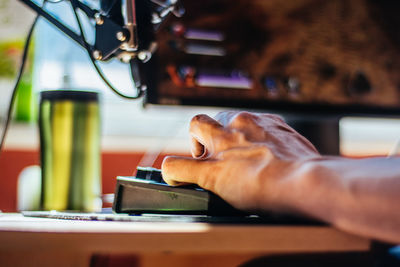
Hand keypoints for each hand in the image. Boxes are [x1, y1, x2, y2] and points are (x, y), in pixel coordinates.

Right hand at [162, 111, 320, 211]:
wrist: (306, 181)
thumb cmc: (262, 184)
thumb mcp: (212, 181)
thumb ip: (184, 171)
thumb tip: (169, 168)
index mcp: (221, 134)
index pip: (194, 124)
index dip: (193, 143)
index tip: (200, 160)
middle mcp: (241, 122)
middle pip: (218, 120)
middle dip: (215, 138)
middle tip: (223, 161)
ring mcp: (264, 123)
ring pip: (242, 123)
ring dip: (239, 138)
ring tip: (248, 161)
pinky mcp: (283, 127)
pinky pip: (265, 127)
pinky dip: (262, 139)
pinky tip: (268, 157)